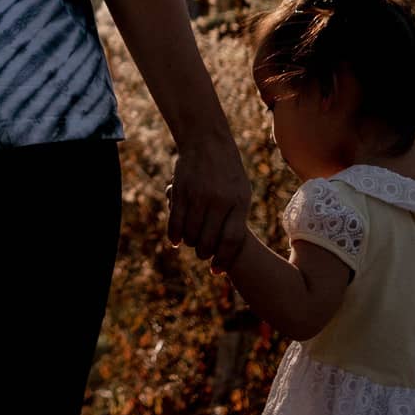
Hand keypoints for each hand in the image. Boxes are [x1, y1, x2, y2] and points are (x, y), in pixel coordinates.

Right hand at [164, 130, 250, 269]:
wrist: (208, 143)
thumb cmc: (228, 173)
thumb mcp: (241, 193)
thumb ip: (236, 219)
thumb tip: (230, 247)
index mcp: (238, 203)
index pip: (231, 240)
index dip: (223, 259)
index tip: (216, 271)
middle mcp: (218, 201)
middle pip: (208, 240)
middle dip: (204, 253)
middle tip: (202, 254)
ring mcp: (198, 196)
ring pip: (190, 233)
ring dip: (189, 243)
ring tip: (191, 243)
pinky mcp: (180, 191)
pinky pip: (175, 221)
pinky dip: (174, 235)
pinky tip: (175, 241)